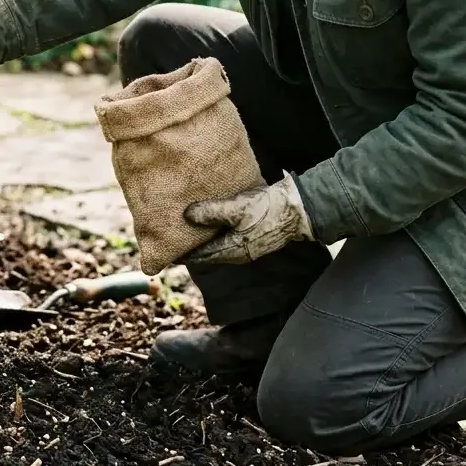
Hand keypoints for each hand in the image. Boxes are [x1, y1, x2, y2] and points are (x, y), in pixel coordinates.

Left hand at [182, 175, 313, 264]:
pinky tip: (210, 220)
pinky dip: (216, 231)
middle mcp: (238, 253)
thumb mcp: (236, 209)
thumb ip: (210, 212)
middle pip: (208, 253)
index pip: (200, 257)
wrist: (298, 208)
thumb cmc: (268, 209)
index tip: (167, 249)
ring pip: (218, 245)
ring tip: (188, 228)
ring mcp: (247, 246)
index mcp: (232, 250)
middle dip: (191, 246)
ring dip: (204, 238)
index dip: (183, 254)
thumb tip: (186, 215)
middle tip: (172, 237)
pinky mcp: (253, 236)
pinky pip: (228, 237)